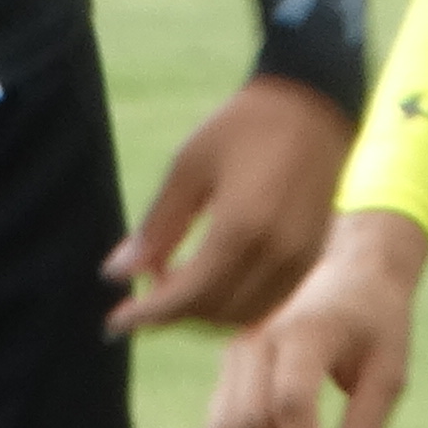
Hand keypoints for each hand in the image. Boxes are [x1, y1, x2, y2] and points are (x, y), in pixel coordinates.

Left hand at [106, 75, 350, 335]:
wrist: (312, 105)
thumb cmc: (244, 127)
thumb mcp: (188, 167)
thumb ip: (156, 227)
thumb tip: (117, 274)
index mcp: (241, 229)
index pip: (187, 296)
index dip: (147, 314)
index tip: (114, 322)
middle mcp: (275, 254)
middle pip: (213, 312)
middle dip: (171, 312)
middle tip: (144, 290)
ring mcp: (298, 259)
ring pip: (242, 315)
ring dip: (203, 312)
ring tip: (175, 283)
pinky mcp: (311, 257)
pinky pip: (266, 302)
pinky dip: (233, 305)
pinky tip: (211, 279)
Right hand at [209, 207, 425, 427]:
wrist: (351, 270)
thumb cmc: (378, 322)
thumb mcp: (389, 371)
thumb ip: (366, 426)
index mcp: (306, 331)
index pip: (291, 403)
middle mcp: (260, 339)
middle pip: (251, 422)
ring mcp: (238, 352)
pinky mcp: (230, 367)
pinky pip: (219, 424)